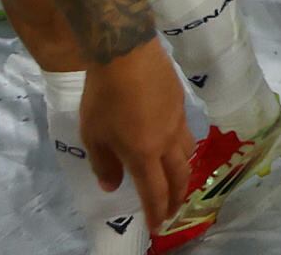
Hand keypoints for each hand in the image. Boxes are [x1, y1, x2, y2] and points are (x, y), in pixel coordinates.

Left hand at [78, 40, 192, 230]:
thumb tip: (113, 185)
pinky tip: (172, 143)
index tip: (157, 226)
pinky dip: (181, 148)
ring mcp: (177, 121)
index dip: (156, 211)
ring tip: (177, 179)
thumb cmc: (104, 97)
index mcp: (144, 153)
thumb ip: (104, 164)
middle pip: (178, 176)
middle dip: (176, 198)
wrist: (127, 54)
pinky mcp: (180, 104)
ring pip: (187, 154)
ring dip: (183, 173)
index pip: (154, 191)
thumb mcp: (93, 135)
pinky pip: (185, 133)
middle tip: (172, 211)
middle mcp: (166, 141)